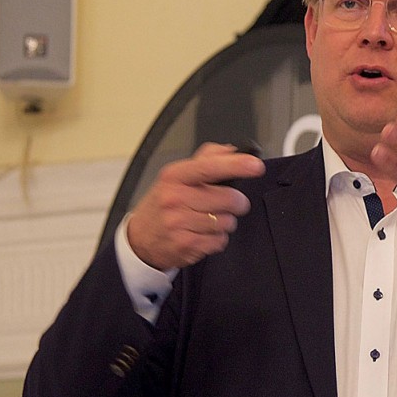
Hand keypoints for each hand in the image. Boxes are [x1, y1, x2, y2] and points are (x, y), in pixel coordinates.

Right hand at [126, 143, 265, 269]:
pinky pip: (220, 240)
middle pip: (229, 198)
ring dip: (225, 222)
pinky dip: (217, 238)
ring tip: (207, 220)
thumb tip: (232, 150)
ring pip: (228, 222)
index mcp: (175, 176)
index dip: (236, 165)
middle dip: (235, 202)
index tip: (255, 165)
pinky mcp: (186, 245)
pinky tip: (202, 234)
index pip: (210, 167)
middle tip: (225, 203)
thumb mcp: (177, 176)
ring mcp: (179, 223)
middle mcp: (175, 198)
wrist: (141, 238)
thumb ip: (207, 159)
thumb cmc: (163, 203)